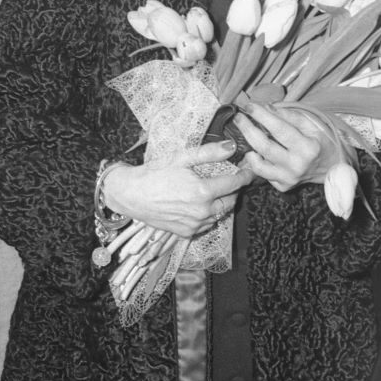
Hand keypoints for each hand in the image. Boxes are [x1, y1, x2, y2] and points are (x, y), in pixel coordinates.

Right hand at [103, 141, 252, 237]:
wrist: (130, 194)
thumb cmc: (154, 173)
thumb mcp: (182, 158)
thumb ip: (210, 153)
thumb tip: (232, 147)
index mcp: (203, 192)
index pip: (234, 184)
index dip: (245, 175)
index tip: (250, 169)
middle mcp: (202, 212)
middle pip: (230, 201)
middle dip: (234, 189)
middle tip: (232, 177)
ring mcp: (194, 225)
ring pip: (219, 214)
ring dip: (222, 202)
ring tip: (216, 189)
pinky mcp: (186, 233)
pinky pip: (207, 224)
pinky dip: (209, 214)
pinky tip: (202, 203)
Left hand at [235, 103, 340, 191]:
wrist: (331, 166)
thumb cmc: (321, 142)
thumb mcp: (312, 125)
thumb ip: (290, 116)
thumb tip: (267, 108)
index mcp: (308, 148)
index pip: (279, 129)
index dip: (262, 116)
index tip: (249, 106)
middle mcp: (297, 165)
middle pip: (264, 146)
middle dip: (247, 129)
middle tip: (239, 117)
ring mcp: (289, 178)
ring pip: (258, 164)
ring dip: (247, 146)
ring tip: (244, 133)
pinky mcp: (283, 186)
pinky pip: (262, 174)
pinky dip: (255, 161)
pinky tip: (255, 151)